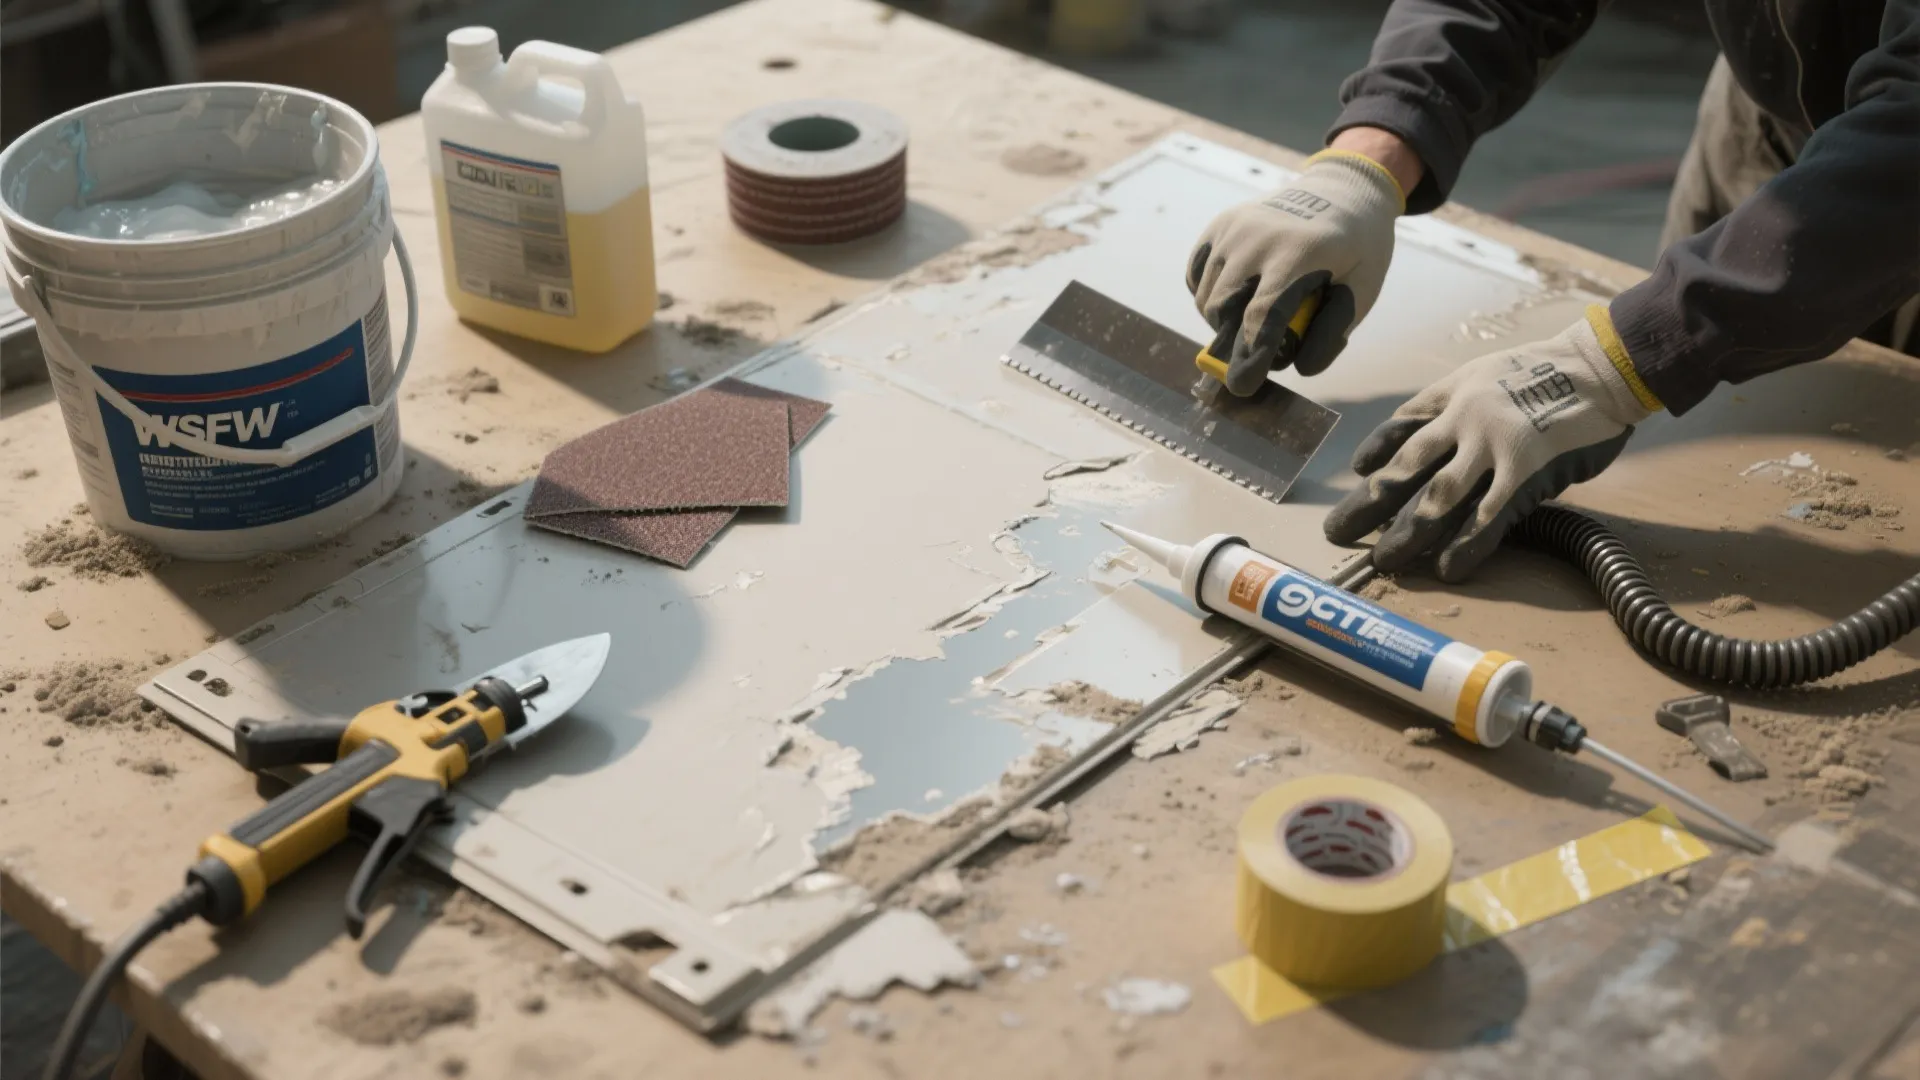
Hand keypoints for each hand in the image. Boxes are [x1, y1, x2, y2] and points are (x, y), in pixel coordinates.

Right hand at [1186, 142, 1405, 394]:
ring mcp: (1233, 229)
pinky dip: (1208, 297)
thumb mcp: (1364, 287)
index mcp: (1299, 251)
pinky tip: (1235, 298)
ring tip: (1253, 319)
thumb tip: (1299, 368)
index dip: (1251, 354)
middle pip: (1224, 309)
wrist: (1341, 189)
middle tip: (1260, 350)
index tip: (1244, 386)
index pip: (1261, 313)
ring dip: (1223, 323)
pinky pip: (1197, 276)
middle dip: (1235, 343)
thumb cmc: (1357, 246)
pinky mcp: (1219, 226)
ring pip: (1207, 297)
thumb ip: (1334, 330)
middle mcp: (1258, 236)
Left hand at [1322, 309, 1662, 581]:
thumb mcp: (1490, 372)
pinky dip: (1465, 545)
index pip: (1402, 425)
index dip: (1377, 450)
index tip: (1358, 471)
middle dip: (1368, 503)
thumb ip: (1458, 402)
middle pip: (1404, 468)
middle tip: (1337, 531)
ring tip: (1384, 561)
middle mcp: (1462, 419)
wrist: (1605, 365)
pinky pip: (1488, 515)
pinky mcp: (1526, 470)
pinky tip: (1447, 569)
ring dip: (1407, 534)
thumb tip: (1432, 434)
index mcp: (1452, 393)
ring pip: (1437, 497)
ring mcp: (1492, 445)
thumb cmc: (1553, 370)